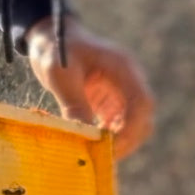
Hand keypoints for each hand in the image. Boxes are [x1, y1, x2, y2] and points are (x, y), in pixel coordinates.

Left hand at [26, 16, 154, 158]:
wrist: (51, 37)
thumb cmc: (56, 50)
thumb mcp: (60, 75)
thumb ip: (74, 104)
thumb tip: (85, 138)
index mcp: (123, 67)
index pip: (141, 103)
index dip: (131, 129)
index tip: (111, 147)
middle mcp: (130, 80)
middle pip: (143, 119)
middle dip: (126, 141)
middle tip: (102, 157)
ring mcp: (124, 92)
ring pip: (135, 127)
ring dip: (119, 143)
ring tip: (95, 153)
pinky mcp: (114, 102)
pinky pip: (120, 127)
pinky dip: (110, 139)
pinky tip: (92, 144)